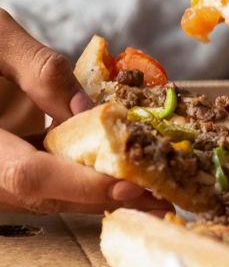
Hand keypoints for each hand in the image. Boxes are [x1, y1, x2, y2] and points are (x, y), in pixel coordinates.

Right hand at [0, 10, 164, 213]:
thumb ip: (40, 70)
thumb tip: (88, 110)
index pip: (27, 175)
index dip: (80, 185)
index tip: (131, 186)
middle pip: (41, 196)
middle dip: (102, 197)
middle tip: (163, 195)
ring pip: (42, 197)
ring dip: (96, 194)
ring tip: (155, 189)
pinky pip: (39, 184)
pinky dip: (81, 182)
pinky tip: (124, 175)